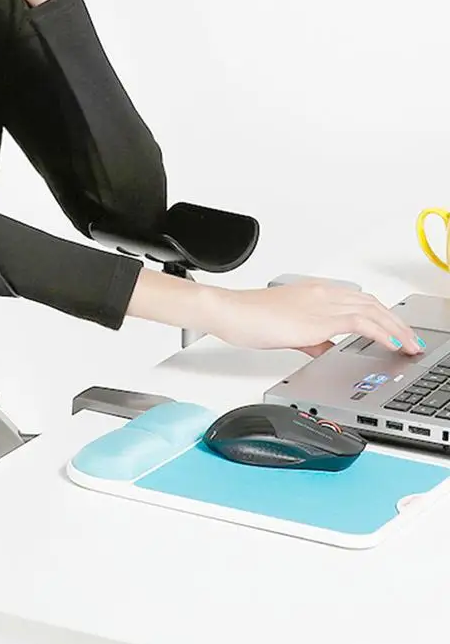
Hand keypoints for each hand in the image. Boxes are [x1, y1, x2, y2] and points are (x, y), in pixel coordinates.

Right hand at [202, 280, 424, 355]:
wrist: (231, 312)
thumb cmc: (249, 318)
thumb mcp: (288, 330)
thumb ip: (313, 339)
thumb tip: (328, 350)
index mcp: (316, 293)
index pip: (360, 300)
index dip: (383, 315)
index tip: (396, 330)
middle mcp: (323, 294)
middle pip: (373, 303)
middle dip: (397, 322)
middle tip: (412, 339)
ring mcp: (323, 304)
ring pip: (373, 310)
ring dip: (397, 328)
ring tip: (410, 345)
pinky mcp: (319, 319)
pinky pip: (361, 323)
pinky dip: (382, 332)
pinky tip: (392, 344)